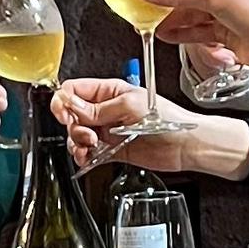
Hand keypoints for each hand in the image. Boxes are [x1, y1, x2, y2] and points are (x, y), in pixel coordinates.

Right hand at [52, 75, 241, 179]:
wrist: (184, 145)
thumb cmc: (167, 119)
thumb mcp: (129, 106)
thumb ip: (98, 109)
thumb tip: (72, 105)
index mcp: (110, 91)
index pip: (75, 90)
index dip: (64, 101)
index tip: (65, 113)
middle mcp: (105, 110)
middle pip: (72, 115)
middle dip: (74, 126)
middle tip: (88, 134)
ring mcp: (107, 130)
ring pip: (77, 135)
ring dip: (77, 142)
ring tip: (90, 147)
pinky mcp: (111, 149)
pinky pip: (88, 152)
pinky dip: (83, 156)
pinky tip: (88, 157)